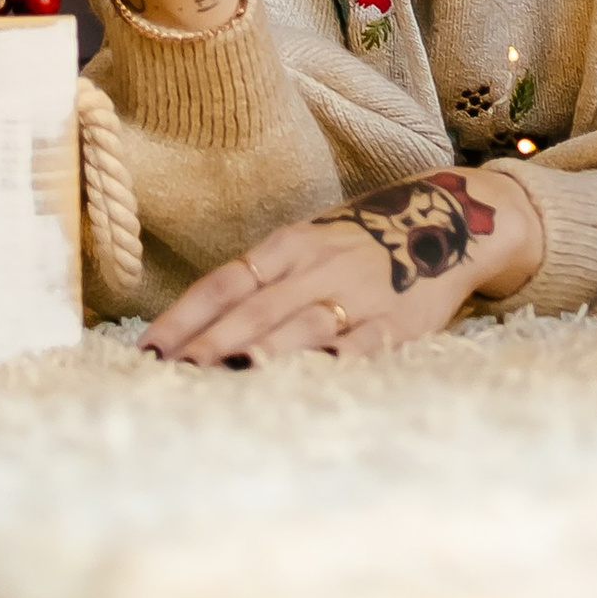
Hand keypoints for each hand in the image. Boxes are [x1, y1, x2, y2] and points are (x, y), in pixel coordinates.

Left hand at [143, 167, 543, 363]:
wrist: (448, 217)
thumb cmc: (360, 242)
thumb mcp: (308, 245)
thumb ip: (262, 280)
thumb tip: (194, 327)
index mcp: (290, 245)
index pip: (224, 282)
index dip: (185, 316)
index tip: (148, 349)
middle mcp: (319, 266)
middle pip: (255, 307)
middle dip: (211, 341)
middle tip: (172, 372)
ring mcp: (359, 293)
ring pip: (302, 324)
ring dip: (264, 349)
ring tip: (229, 373)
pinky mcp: (397, 322)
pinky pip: (360, 345)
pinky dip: (332, 361)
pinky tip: (307, 380)